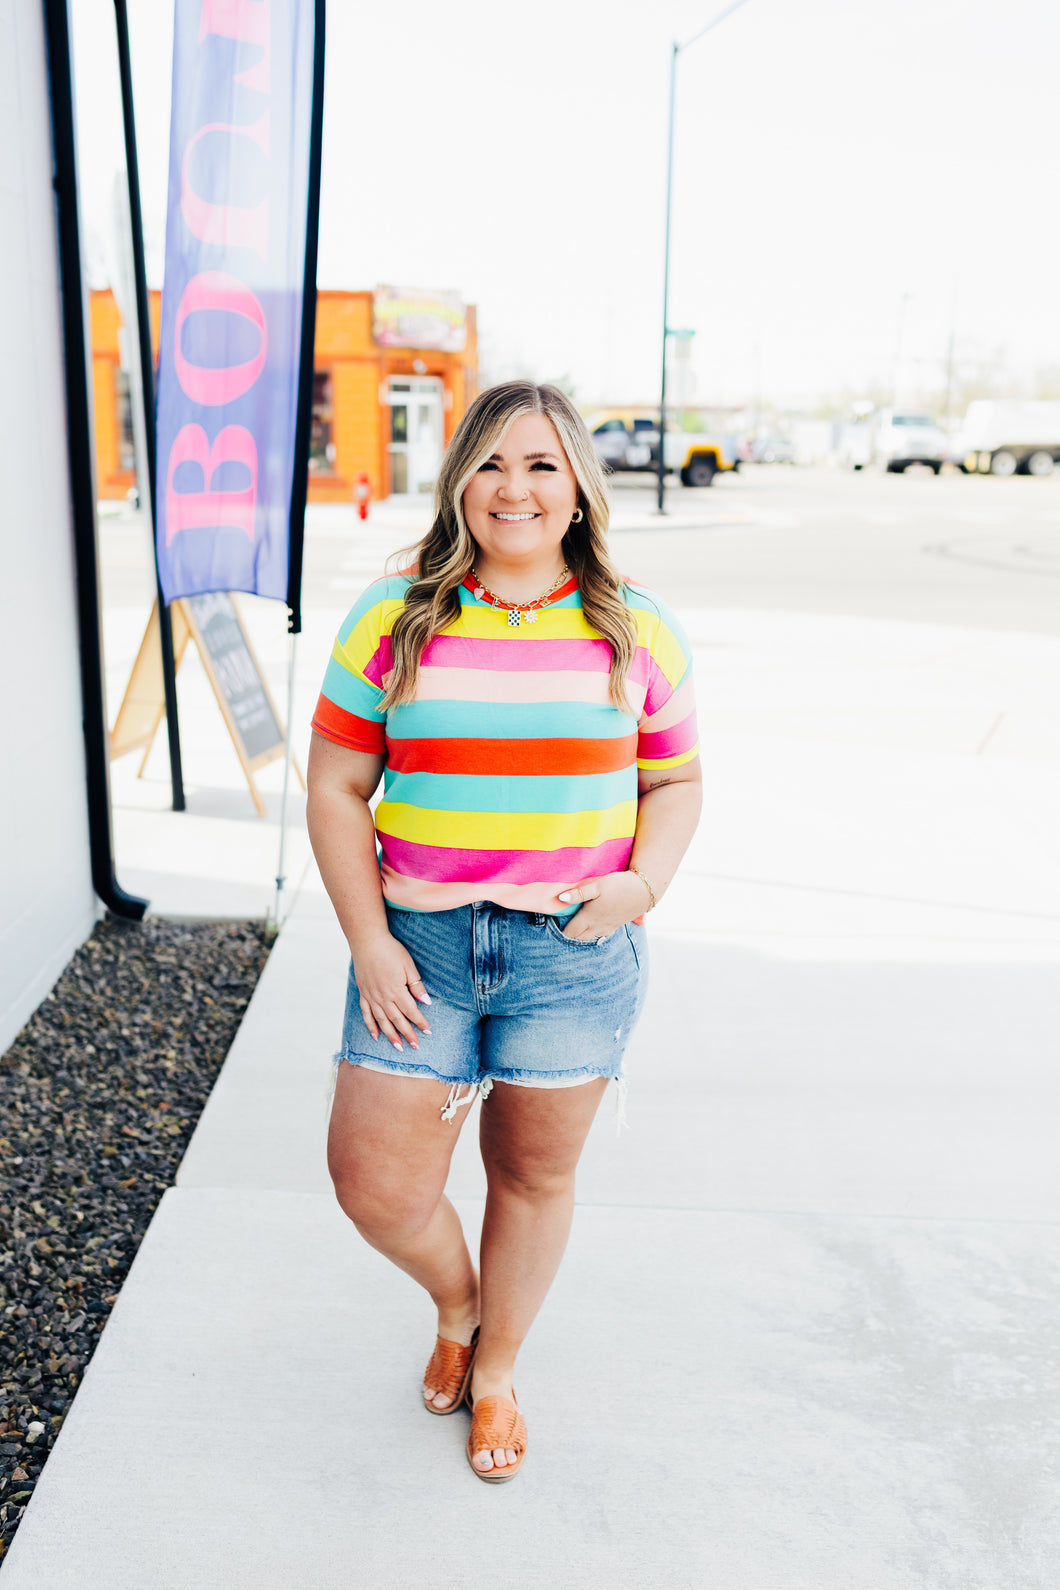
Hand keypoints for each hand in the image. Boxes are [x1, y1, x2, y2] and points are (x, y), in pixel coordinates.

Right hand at [350, 932, 431, 1050]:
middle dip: (407, 1034)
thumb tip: (426, 1002)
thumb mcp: (408, 966)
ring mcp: (371, 996)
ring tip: (398, 1047)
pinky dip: (371, 1026)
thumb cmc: (390, 950)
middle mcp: (383, 997)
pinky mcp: (363, 993)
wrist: (367, 941)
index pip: (411, 1011)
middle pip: (397, 1020)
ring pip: (382, 1021)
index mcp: (396, 990)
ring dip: (390, 1035)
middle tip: (415, 1046)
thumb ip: (416, 985)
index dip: (420, 1023)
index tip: (427, 1032)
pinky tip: (375, 1035)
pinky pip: (366, 1014)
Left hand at [555, 871, 650, 940]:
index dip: (560, 932)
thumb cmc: (619, 886)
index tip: (552, 929)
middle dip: (568, 937)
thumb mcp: (597, 886)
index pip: (570, 932)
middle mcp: (597, 926)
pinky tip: (590, 930)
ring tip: (572, 932)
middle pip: (578, 938)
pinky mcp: (615, 926)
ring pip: (589, 939)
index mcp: (589, 918)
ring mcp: (607, 928)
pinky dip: (591, 936)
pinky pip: (599, 936)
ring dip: (580, 938)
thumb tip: (560, 898)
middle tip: (559, 931)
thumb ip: (578, 893)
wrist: (644, 891)